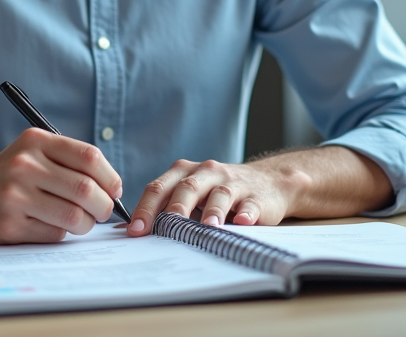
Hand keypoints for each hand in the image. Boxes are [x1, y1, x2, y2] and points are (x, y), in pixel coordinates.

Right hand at [0, 128, 121, 242]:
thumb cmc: (10, 177)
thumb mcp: (33, 153)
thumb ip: (69, 161)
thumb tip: (113, 187)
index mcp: (35, 141)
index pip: (88, 156)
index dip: (110, 177)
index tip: (114, 190)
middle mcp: (24, 165)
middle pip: (85, 189)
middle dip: (103, 205)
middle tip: (101, 211)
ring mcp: (15, 195)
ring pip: (74, 216)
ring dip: (86, 224)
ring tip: (81, 222)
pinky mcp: (10, 224)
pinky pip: (55, 234)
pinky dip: (62, 234)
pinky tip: (51, 225)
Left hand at [127, 159, 298, 235]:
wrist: (269, 182)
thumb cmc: (219, 192)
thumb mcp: (193, 194)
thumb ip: (168, 208)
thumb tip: (137, 232)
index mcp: (185, 172)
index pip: (160, 187)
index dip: (146, 207)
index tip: (136, 229)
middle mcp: (207, 172)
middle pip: (187, 188)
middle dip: (174, 209)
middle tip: (163, 229)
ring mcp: (233, 182)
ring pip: (220, 193)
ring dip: (212, 210)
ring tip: (207, 227)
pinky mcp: (256, 195)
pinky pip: (250, 203)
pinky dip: (246, 212)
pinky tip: (242, 221)